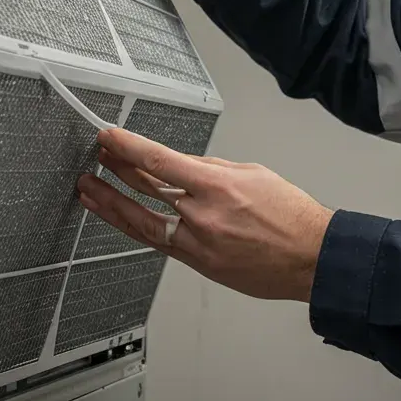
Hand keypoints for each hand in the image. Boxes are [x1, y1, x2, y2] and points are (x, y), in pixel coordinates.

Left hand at [75, 128, 334, 302]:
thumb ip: (213, 169)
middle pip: (146, 190)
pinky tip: (121, 218)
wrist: (311, 258)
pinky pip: (159, 243)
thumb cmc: (290, 216)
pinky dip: (136, 228)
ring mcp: (198, 243)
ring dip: (112, 204)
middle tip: (97, 156)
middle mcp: (203, 215)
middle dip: (117, 170)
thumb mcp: (254, 174)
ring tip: (89, 191)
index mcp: (218, 186)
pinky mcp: (199, 263)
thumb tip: (181, 166)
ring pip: (142, 222)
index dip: (128, 147)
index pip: (160, 161)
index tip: (109, 137)